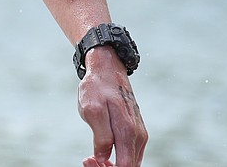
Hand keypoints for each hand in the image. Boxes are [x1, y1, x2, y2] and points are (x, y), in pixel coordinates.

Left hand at [78, 47, 146, 166]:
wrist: (107, 69)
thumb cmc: (97, 88)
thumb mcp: (92, 110)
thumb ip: (101, 136)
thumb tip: (103, 158)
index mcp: (128, 131)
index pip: (124, 166)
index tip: (89, 160)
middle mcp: (138, 135)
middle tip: (87, 159)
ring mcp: (139, 133)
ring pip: (130, 162)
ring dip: (111, 164)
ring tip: (90, 156)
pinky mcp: (136, 131)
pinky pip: (130, 153)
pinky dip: (116, 157)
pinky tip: (100, 151)